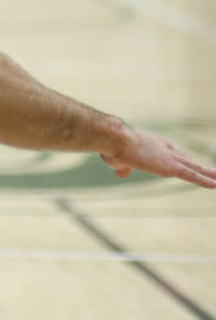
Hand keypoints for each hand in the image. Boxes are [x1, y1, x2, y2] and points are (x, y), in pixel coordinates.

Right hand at [100, 121, 215, 187]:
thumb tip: (122, 174)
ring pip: (195, 169)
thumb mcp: (117, 160)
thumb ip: (123, 167)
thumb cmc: (113, 146)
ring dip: (209, 174)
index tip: (191, 165)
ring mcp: (170, 158)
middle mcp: (166, 150)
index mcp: (154, 146)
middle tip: (214, 172)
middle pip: (189, 161)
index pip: (174, 155)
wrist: (116, 138)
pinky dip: (205, 181)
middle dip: (202, 168)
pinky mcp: (171, 167)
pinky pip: (193, 176)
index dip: (183, 162)